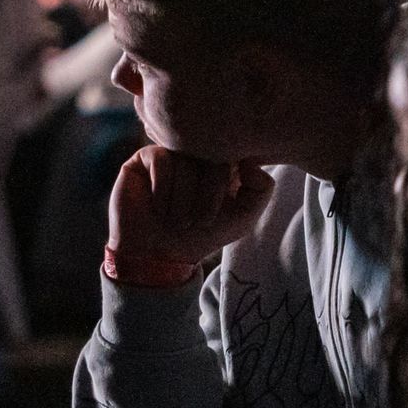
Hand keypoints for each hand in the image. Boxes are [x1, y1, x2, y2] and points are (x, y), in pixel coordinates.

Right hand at [105, 146, 273, 278]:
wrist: (158, 255)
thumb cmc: (199, 236)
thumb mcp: (242, 218)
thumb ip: (261, 189)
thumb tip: (248, 160)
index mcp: (223, 162)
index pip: (237, 152)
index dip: (229, 182)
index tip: (220, 209)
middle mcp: (198, 153)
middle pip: (213, 155)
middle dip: (209, 194)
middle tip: (199, 222)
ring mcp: (172, 153)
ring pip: (186, 160)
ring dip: (183, 198)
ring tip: (176, 221)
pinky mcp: (145, 158)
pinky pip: (160, 159)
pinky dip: (162, 189)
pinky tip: (157, 207)